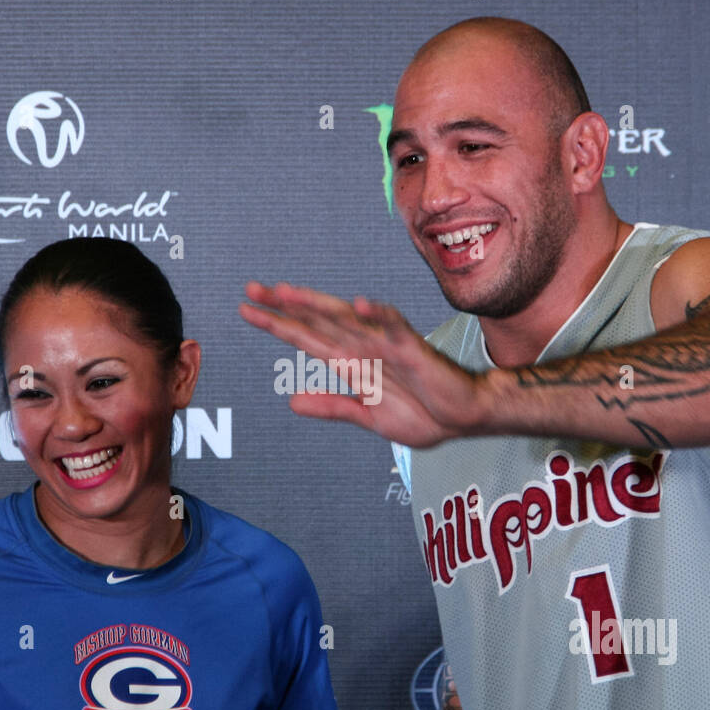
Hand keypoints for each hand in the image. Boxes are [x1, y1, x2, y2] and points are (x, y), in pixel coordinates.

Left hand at [240, 282, 483, 447]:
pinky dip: (379, 316)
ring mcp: (386, 345)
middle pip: (318, 320)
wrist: (462, 419)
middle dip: (285, 306)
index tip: (247, 310)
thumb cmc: (422, 413)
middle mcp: (362, 347)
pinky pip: (394, 328)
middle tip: (252, 289)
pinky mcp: (413, 350)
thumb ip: (332, 407)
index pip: (306, 337)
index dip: (277, 325)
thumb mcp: (366, 416)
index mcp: (350, 362)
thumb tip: (291, 402)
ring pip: (347, 318)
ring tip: (289, 293)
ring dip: (318, 305)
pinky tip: (361, 305)